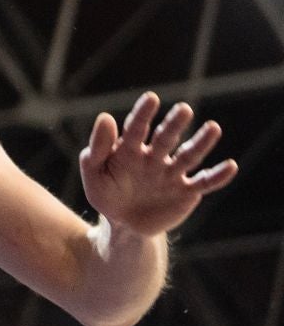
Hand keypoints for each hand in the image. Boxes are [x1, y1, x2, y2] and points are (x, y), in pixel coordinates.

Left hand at [80, 92, 237, 236]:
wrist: (123, 225)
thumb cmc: (107, 194)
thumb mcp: (94, 175)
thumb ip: (96, 149)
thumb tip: (105, 117)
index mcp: (130, 149)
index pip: (136, 128)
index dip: (143, 114)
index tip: (151, 99)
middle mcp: (155, 157)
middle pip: (165, 138)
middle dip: (174, 124)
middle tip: (183, 110)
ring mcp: (172, 173)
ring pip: (188, 155)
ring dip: (201, 142)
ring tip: (213, 128)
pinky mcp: (186, 192)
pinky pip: (204, 183)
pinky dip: (217, 176)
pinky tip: (230, 166)